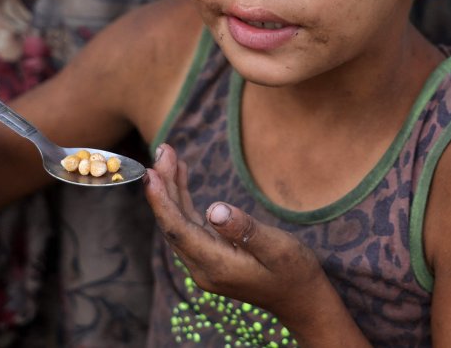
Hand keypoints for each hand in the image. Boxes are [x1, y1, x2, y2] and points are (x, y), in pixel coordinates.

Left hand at [143, 143, 329, 328]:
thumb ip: (246, 230)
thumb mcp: (278, 249)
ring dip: (171, 189)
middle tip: (163, 150)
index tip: (150, 174)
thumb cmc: (294, 272)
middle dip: (164, 186)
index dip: (162, 201)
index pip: (179, 230)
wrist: (300, 300)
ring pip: (179, 221)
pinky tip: (181, 176)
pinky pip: (189, 224)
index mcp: (215, 266)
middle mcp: (202, 267)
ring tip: (168, 155)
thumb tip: (214, 209)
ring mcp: (204, 262)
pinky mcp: (210, 255)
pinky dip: (183, 198)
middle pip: (173, 223)